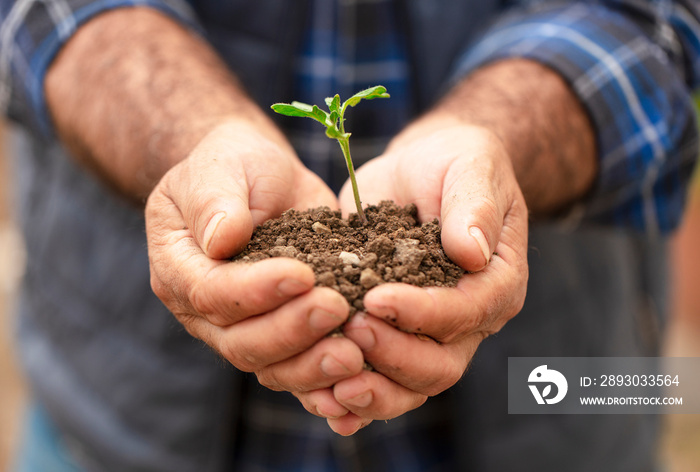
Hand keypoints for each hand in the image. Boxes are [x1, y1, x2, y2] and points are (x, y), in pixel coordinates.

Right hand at [146, 120, 364, 401]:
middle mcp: (204, 310)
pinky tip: (357, 378)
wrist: (261, 178)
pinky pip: (297, 372)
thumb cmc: (236, 165)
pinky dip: (325, 382)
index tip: (302, 274)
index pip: (210, 293)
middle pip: (240, 341)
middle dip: (290, 330)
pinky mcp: (280, 337)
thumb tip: (222, 239)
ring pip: (270, 367)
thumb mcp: (221, 166)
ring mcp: (242, 330)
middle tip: (336, 309)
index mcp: (179, 268)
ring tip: (354, 355)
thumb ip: (215, 200)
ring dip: (311, 366)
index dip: (255, 291)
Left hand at [313, 117, 528, 433]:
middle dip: (395, 355)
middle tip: (351, 329)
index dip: (424, 312)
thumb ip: (474, 205)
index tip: (377, 297)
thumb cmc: (454, 163)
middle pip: (440, 365)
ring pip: (410, 386)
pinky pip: (380, 380)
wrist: (423, 171)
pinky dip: (354, 399)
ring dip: (373, 390)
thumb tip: (472, 251)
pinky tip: (325, 404)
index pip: (467, 313)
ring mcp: (429, 334)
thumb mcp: (470, 166)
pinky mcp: (393, 333)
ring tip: (333, 384)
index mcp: (496, 282)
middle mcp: (467, 320)